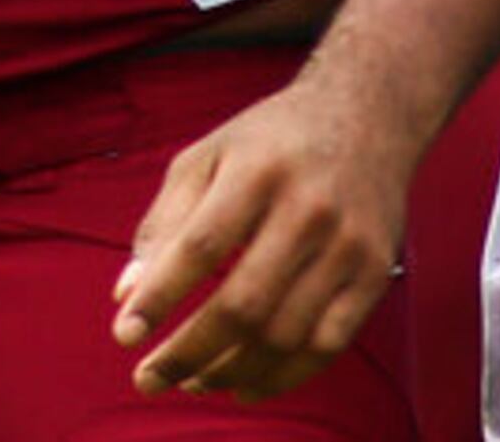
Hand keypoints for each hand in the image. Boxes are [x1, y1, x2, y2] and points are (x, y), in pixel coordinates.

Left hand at [109, 72, 413, 399]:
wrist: (368, 115)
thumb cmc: (270, 141)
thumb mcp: (207, 157)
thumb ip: (163, 222)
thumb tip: (126, 295)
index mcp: (258, 170)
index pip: (201, 245)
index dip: (160, 296)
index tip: (125, 334)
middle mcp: (308, 208)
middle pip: (243, 303)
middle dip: (189, 352)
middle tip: (150, 379)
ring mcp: (347, 245)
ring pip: (283, 334)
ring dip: (230, 371)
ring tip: (193, 381)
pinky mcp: (374, 273)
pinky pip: (327, 345)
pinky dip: (282, 377)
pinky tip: (245, 384)